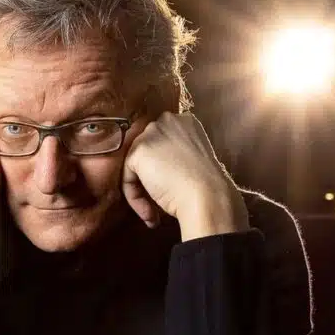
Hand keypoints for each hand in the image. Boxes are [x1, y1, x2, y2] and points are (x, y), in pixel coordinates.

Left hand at [122, 112, 249, 240]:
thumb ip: (174, 156)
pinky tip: (151, 212)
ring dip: (142, 193)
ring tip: (154, 214)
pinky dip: (135, 198)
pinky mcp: (139, 150)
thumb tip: (155, 170)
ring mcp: (152, 133)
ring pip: (135, 166)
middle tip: (156, 205)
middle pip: (145, 153)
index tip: (169, 189)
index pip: (160, 143)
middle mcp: (167, 120)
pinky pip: (127, 178)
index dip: (161, 169)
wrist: (207, 197)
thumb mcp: (192, 161)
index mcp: (185, 122)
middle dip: (148, 181)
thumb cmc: (206, 187)